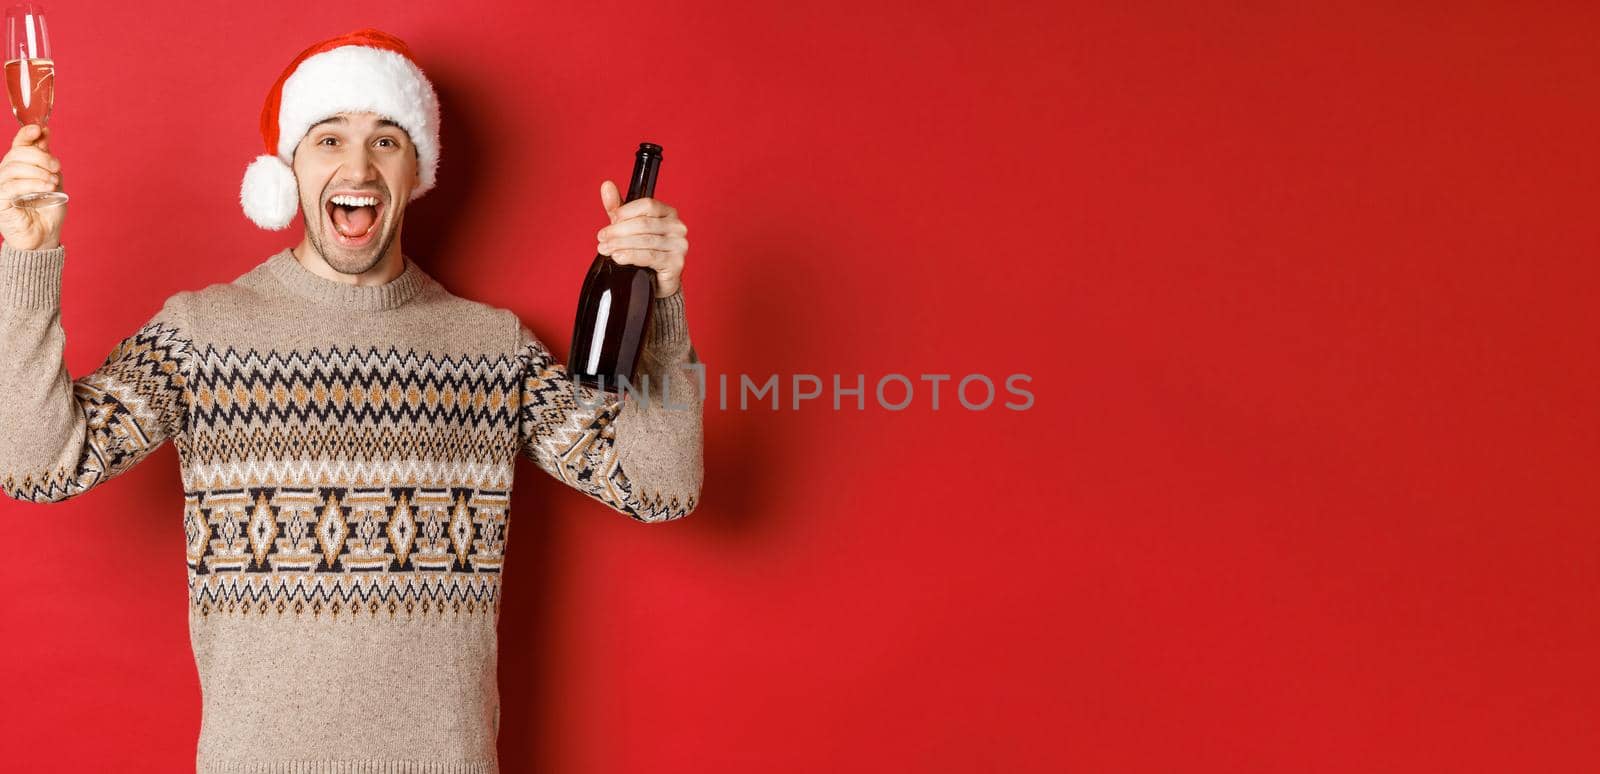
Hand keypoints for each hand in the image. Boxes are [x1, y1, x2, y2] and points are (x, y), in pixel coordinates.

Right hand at [0, 124, 64, 250]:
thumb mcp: (53, 179)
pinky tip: (47, 188)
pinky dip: (32, 184)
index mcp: (18, 168)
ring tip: (53, 182)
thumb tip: (44, 132)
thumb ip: (47, 159)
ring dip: (38, 172)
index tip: (39, 129)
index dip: (26, 135)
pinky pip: (12, 187)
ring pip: (13, 168)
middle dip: (39, 156)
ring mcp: (0, 188)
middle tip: (56, 166)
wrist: (46, 235)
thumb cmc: (48, 210)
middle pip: (16, 155)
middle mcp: (5, 175)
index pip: (17, 146)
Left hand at [596, 180, 687, 297]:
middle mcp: (677, 227)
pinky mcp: (676, 262)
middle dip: (618, 231)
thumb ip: (618, 207)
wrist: (657, 280)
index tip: (610, 220)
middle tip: (601, 237)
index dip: (626, 212)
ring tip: (605, 249)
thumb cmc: (644, 250)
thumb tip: (606, 185)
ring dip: (620, 244)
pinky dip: (631, 256)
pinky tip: (618, 257)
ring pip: (645, 240)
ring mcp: (679, 245)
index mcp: (668, 213)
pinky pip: (650, 256)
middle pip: (644, 224)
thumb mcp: (629, 226)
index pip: (647, 205)